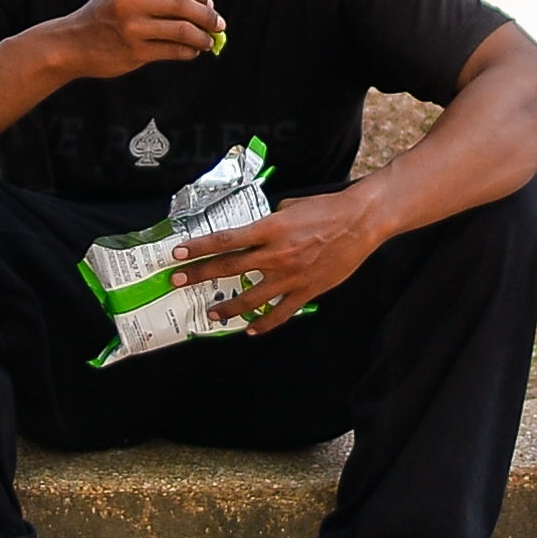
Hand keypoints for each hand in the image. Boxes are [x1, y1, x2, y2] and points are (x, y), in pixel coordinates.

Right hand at [58, 0, 222, 79]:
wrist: (70, 44)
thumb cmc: (102, 18)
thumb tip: (202, 6)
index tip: (209, 4)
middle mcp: (130, 0)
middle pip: (185, 4)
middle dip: (208, 15)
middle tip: (219, 24)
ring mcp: (132, 27)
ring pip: (183, 29)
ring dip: (203, 36)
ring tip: (209, 41)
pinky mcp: (134, 51)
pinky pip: (173, 50)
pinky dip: (189, 51)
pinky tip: (192, 52)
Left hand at [182, 188, 380, 333]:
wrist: (361, 222)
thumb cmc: (327, 209)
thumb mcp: (290, 207)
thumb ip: (269, 221)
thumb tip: (256, 232)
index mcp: (269, 229)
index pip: (225, 240)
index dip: (198, 247)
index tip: (177, 254)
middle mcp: (275, 254)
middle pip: (228, 267)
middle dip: (198, 275)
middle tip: (175, 281)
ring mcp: (290, 276)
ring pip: (250, 297)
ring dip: (227, 307)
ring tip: (210, 312)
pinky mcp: (306, 291)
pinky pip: (280, 312)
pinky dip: (264, 323)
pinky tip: (251, 330)